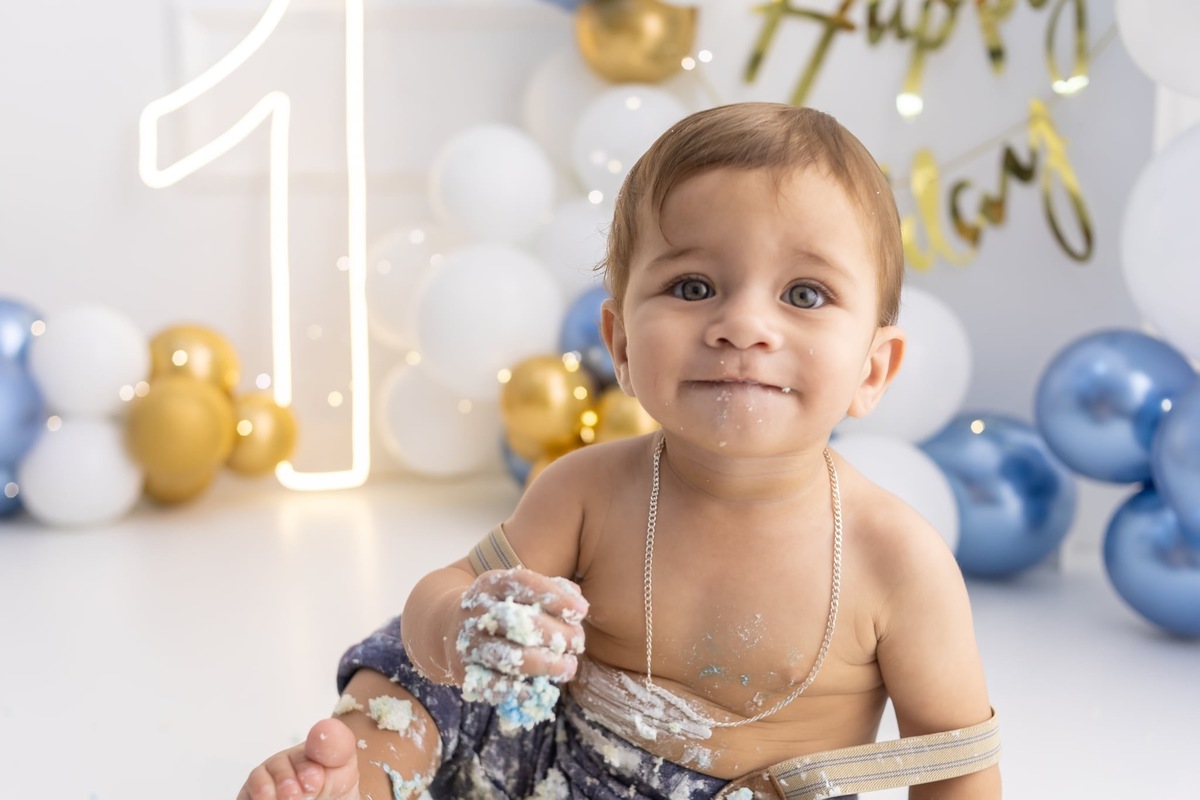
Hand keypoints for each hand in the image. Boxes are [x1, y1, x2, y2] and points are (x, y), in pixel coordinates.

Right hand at [454, 568, 588, 684]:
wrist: (450, 627)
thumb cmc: (501, 608)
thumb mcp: (519, 591)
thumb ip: (552, 591)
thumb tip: (579, 603)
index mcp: (491, 584)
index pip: (523, 584)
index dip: (554, 597)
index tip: (581, 611)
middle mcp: (475, 610)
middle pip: (517, 621)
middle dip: (555, 634)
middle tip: (578, 643)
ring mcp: (467, 642)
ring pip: (508, 656)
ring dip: (544, 664)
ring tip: (568, 668)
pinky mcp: (463, 671)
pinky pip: (493, 685)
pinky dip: (519, 691)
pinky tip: (541, 690)